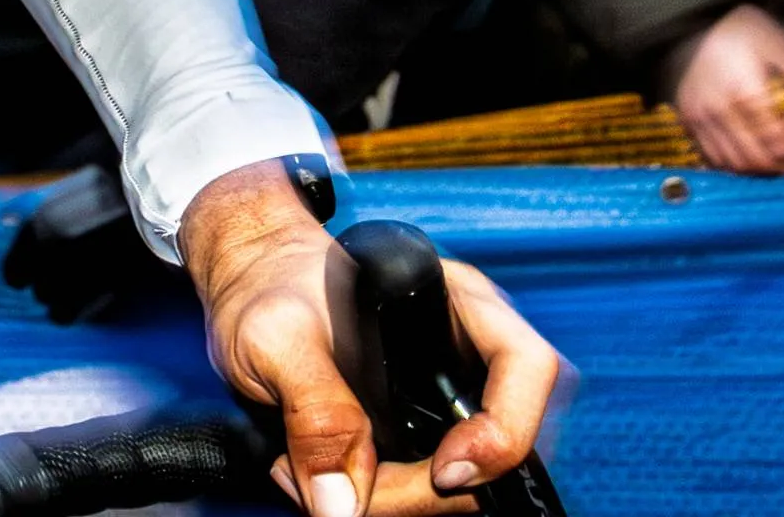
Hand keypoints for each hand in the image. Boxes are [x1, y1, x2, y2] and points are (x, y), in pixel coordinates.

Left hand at [185, 160, 563, 516]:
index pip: (530, 367)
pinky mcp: (427, 435)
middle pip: (502, 445)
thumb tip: (345, 500)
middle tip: (347, 487)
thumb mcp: (276, 336)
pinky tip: (325, 475)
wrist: (254, 289)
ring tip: (311, 471)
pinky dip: (383, 499)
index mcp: (456, 300)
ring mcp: (452, 397)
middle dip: (429, 488)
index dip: (506, 429)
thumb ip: (315, 408)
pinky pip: (431, 491)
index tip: (444, 469)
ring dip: (397, 498)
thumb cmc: (269, 288)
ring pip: (466, 483)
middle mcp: (469, 350)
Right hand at [664, 5, 783, 174]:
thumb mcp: (774, 40)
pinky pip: (713, 158)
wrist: (694, 23)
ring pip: (734, 164)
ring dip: (760, 170)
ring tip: (780, 162)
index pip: (777, 140)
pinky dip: (734, 165)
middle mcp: (719, 110)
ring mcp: (700, 119)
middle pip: (757, 159)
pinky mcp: (689, 122)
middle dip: (783, 166)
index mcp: (744, 90)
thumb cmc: (739, 31)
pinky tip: (751, 156)